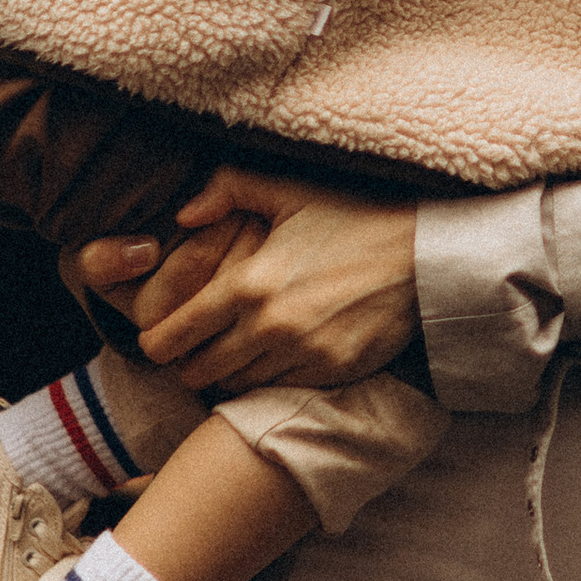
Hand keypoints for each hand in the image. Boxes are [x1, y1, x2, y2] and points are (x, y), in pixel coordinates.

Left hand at [88, 170, 422, 394]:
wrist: (425, 251)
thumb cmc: (355, 215)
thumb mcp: (290, 189)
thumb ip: (227, 189)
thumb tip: (183, 215)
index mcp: (249, 282)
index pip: (175, 334)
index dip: (155, 343)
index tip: (157, 341)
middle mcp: (270, 325)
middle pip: (198, 371)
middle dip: (187, 365)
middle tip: (191, 354)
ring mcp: (303, 354)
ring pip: (236, 387)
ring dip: (226, 377)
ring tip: (230, 359)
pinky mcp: (333, 372)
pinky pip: (279, 391)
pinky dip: (268, 382)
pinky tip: (272, 362)